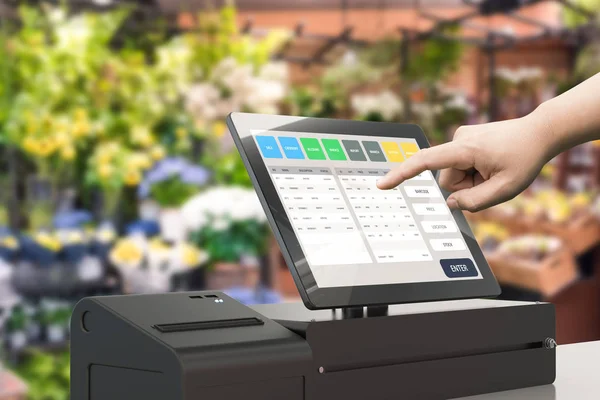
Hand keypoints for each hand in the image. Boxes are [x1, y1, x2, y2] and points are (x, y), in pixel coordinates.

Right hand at [376, 114, 554, 211]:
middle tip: (493, 178)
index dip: (402, 174)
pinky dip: (474, 171)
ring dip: (472, 179)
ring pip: (455, 174)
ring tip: (495, 169)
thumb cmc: (525, 157)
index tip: (383, 184)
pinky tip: (492, 163)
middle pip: (448, 179)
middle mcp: (458, 139)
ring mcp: (461, 138)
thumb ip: (475, 202)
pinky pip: (461, 165)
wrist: (540, 132)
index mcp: (465, 149)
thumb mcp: (505, 189)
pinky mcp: (464, 140)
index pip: (425, 162)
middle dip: (467, 186)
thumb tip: (451, 204)